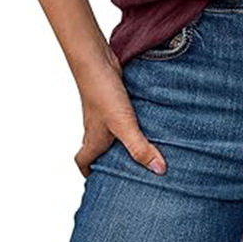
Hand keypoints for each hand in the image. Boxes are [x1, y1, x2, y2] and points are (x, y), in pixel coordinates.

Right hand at [72, 44, 166, 177]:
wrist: (97, 60)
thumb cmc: (102, 94)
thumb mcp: (124, 125)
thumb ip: (140, 148)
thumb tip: (159, 170)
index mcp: (93, 140)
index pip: (83, 161)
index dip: (88, 172)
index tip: (100, 181)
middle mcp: (96, 127)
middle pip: (98, 148)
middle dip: (110, 158)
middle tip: (129, 167)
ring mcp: (104, 111)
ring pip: (110, 130)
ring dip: (123, 137)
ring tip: (143, 144)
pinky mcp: (114, 98)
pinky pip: (121, 113)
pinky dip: (130, 118)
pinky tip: (146, 117)